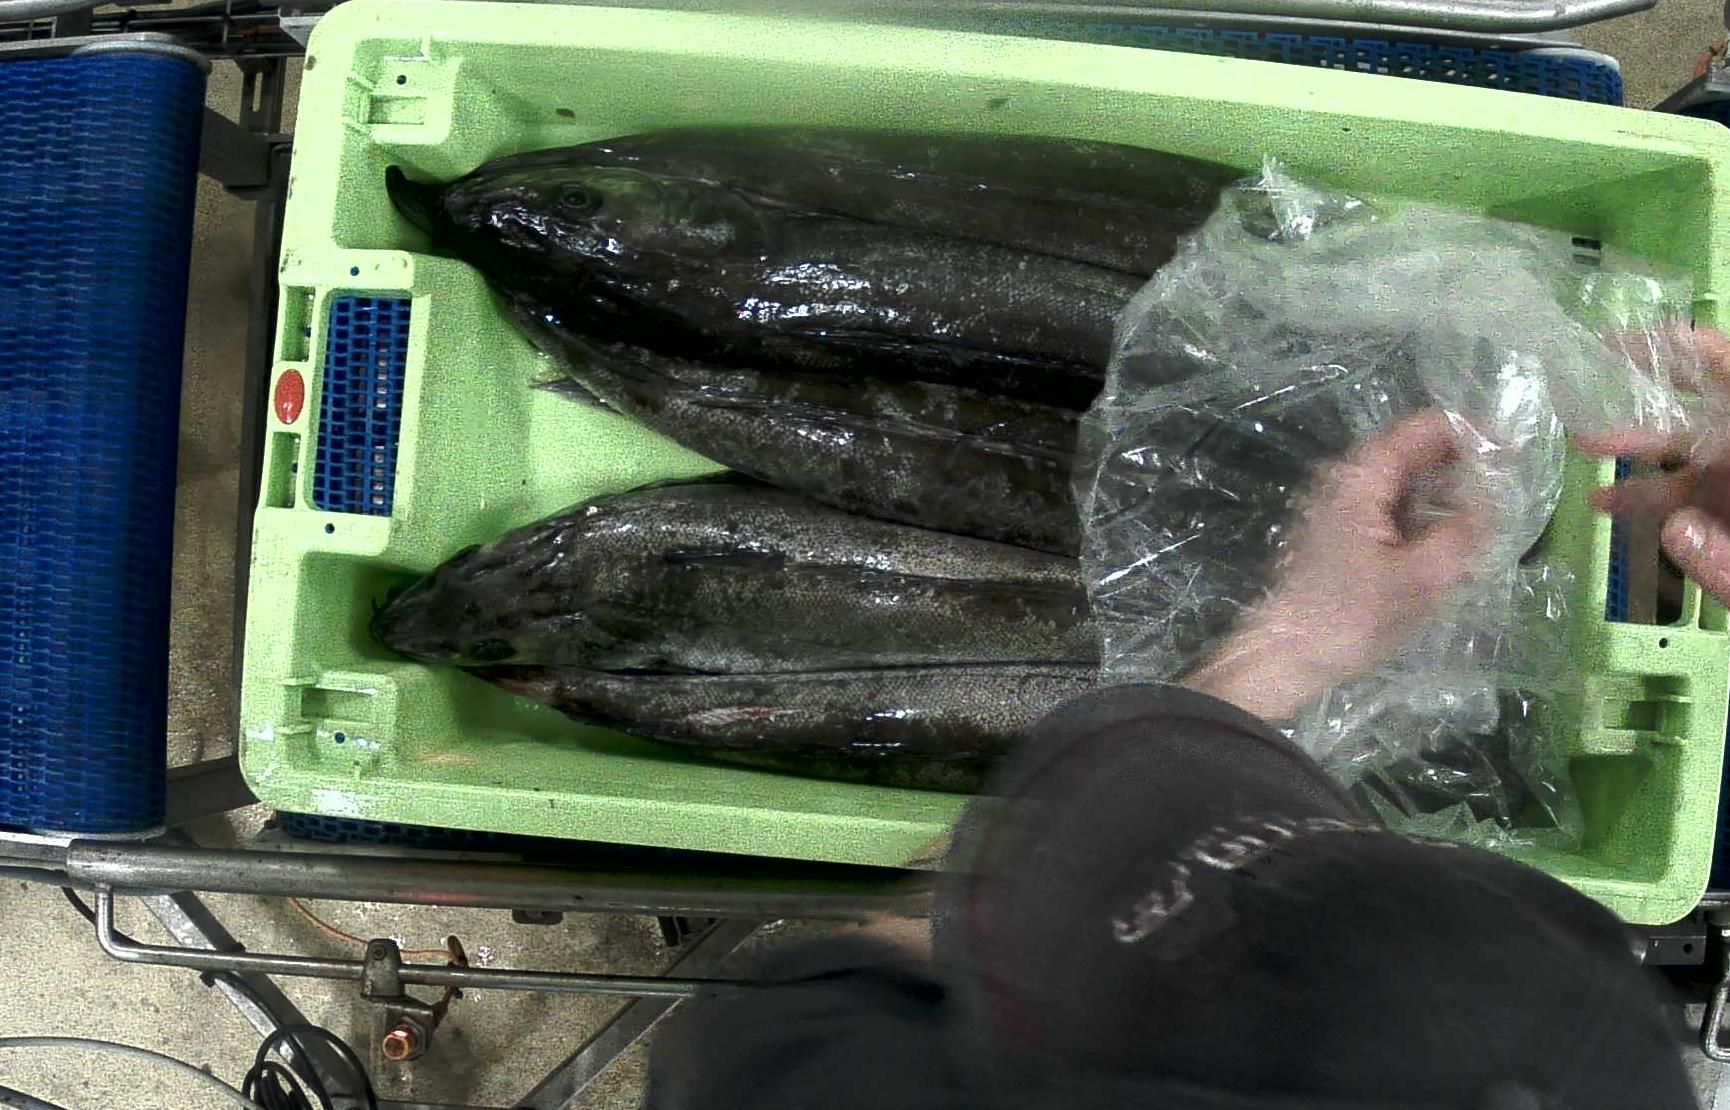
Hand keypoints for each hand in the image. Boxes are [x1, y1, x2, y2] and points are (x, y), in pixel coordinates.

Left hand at [1185, 411, 1491, 719]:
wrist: (1285, 655)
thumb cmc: (1350, 616)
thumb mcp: (1423, 577)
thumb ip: (1463, 528)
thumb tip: (1488, 495)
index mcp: (1361, 476)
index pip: (1424, 427)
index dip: (1472, 434)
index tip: (1510, 457)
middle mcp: (1344, 478)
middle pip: (1414, 452)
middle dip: (1460, 472)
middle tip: (1495, 506)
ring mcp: (1337, 504)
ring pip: (1404, 484)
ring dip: (1441, 501)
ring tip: (1470, 536)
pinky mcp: (1337, 531)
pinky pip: (1389, 510)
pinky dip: (1419, 521)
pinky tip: (1437, 554)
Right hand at [1580, 326, 1729, 606]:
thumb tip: (1676, 531)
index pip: (1728, 370)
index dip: (1681, 348)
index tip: (1620, 343)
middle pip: (1708, 410)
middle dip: (1650, 396)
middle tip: (1590, 390)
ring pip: (1695, 459)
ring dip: (1641, 449)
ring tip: (1584, 445)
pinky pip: (1691, 504)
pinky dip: (1652, 500)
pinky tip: (1607, 504)